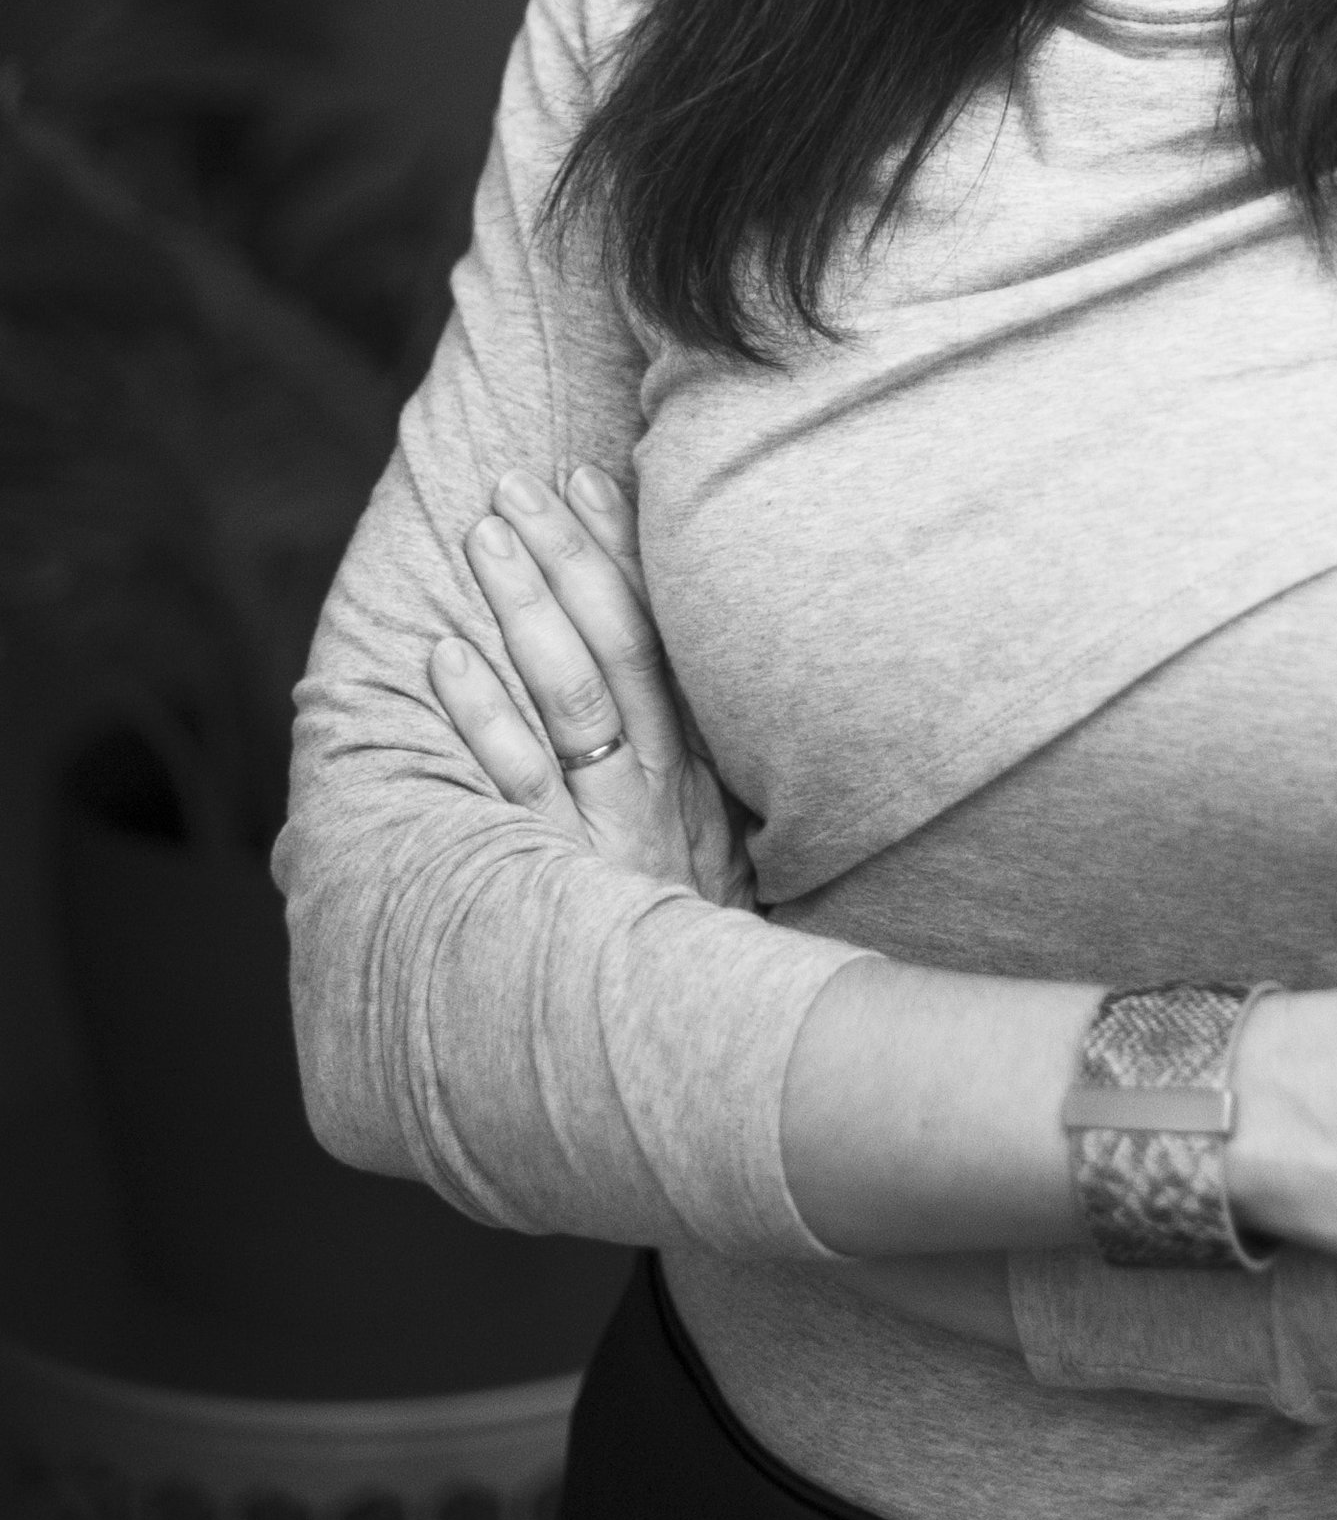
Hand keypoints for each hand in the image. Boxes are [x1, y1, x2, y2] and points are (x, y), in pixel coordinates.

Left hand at [429, 465, 752, 908]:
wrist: (706, 1043)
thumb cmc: (689, 936)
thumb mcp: (700, 840)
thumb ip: (667, 759)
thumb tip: (610, 665)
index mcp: (694, 759)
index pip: (660, 628)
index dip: (624, 549)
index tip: (588, 476)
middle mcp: (658, 781)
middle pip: (615, 643)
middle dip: (566, 555)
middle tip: (516, 485)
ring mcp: (610, 826)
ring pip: (571, 695)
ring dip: (524, 607)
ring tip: (482, 536)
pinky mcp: (562, 877)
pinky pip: (518, 784)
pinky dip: (483, 716)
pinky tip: (447, 657)